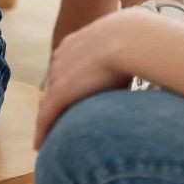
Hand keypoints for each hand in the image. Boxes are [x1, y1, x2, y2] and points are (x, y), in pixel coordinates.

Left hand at [34, 12, 132, 146]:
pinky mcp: (60, 93)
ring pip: (47, 103)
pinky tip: (40, 146)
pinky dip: (43, 131)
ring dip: (47, 120)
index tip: (72, 98)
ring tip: (48, 137)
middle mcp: (61, 58)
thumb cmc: (138, 41)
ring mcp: (58, 76)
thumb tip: (143, 65)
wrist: (130, 38)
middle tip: (57, 121)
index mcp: (76, 44)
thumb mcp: (126, 46)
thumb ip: (127, 57)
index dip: (68, 85)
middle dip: (53, 102)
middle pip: (53, 85)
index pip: (66, 68)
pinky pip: (46, 117)